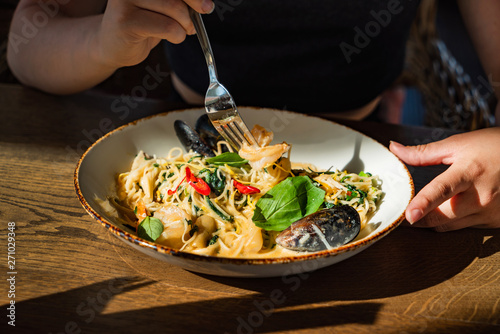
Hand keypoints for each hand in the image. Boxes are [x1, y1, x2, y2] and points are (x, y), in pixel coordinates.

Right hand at [97, 0, 213, 67]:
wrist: (112, 44)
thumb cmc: (142, 22)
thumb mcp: (163, 6)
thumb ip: (179, 0)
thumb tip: (205, 3)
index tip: (207, 7)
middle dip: (192, 11)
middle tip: (193, 25)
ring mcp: (125, 0)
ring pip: (174, 9)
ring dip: (185, 26)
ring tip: (181, 32)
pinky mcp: (126, 20)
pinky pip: (167, 27)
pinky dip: (177, 35)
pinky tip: (173, 37)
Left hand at [389, 127, 499, 231]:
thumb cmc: (493, 146)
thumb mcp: (458, 144)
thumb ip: (423, 152)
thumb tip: (394, 148)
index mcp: (468, 172)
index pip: (441, 191)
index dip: (423, 204)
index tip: (409, 216)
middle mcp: (481, 197)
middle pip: (441, 218)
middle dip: (421, 218)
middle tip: (408, 213)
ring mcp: (491, 212)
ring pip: (450, 227)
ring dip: (436, 220)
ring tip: (432, 208)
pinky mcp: (497, 222)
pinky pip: (466, 228)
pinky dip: (456, 220)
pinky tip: (459, 207)